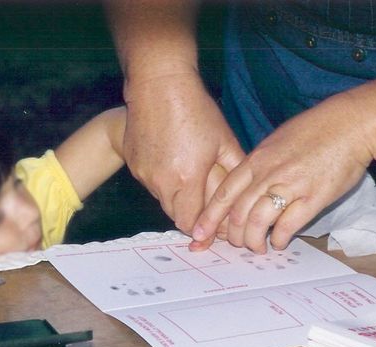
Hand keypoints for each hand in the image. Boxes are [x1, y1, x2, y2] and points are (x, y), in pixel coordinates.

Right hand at [123, 73, 243, 232]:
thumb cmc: (195, 110)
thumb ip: (233, 173)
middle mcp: (162, 182)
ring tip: (191, 180)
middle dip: (192, 217)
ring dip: (178, 199)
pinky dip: (164, 182)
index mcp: (188, 178)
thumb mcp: (224, 141)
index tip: (213, 231)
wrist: (158, 86)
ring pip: (164, 201)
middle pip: (177, 217)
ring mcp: (145, 175)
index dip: (203, 231)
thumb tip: (241, 200)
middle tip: (207, 210)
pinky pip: (152, 185)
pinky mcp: (134, 166)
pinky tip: (174, 163)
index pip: (192, 223)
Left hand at [191, 92, 371, 252]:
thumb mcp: (276, 142)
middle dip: (231, 235)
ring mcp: (291, 186)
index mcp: (257, 160)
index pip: (224, 193)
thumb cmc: (316, 131)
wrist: (353, 124)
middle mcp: (268, 174)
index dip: (209, 217)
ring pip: (257, 221)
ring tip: (257, 247)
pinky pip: (287, 225)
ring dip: (253, 240)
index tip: (199, 233)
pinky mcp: (314, 197)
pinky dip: (279, 238)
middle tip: (235, 245)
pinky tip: (279, 242)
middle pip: (237, 212)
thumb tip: (244, 186)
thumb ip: (258, 165)